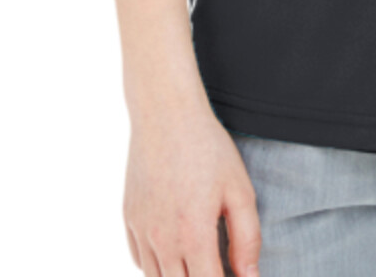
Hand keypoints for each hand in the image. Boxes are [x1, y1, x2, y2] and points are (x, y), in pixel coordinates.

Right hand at [123, 95, 261, 276]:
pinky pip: (140, 261)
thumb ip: (247, 238)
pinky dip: (157, 267)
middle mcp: (162, 239)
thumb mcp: (239, 189)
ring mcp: (141, 231)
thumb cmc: (208, 148)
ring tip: (200, 261)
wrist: (167, 114)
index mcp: (193, 235)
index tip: (235, 276)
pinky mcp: (129, 219)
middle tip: (218, 265)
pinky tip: (176, 252)